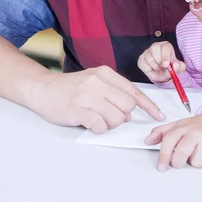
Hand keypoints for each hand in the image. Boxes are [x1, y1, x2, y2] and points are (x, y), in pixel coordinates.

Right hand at [29, 66, 165, 133]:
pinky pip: (100, 125)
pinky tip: (90, 123)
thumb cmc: (71, 88)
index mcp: (105, 73)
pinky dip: (99, 129)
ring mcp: (86, 95)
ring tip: (96, 118)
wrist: (42, 89)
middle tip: (108, 115)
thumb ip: (114, 93)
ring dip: (109, 124)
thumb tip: (129, 114)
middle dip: (122, 116)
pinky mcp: (77, 109)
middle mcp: (97, 82)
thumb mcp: (95, 81)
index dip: (149, 106)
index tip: (158, 115)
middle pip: (127, 106)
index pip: (133, 91)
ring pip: (116, 118)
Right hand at [137, 41, 185, 82]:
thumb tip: (176, 65)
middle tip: (162, 67)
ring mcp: (147, 52)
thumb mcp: (176, 69)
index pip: (165, 47)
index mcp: (166, 46)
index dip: (165, 56)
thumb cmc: (168, 68)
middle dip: (159, 61)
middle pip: (155, 49)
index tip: (166, 64)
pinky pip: (143, 63)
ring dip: (155, 66)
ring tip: (158, 68)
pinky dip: (148, 69)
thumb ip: (179, 67)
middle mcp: (156, 46)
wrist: (161, 74)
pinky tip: (152, 68)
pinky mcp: (141, 58)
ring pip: (149, 57)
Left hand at [144, 111, 201, 170]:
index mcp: (182, 127)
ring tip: (200, 151)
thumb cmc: (198, 125)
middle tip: (182, 159)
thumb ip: (161, 132)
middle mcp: (195, 132)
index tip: (161, 166)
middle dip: (179, 162)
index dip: (163, 155)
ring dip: (197, 161)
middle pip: (181, 154)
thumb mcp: (179, 125)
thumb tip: (148, 141)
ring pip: (197, 162)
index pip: (168, 140)